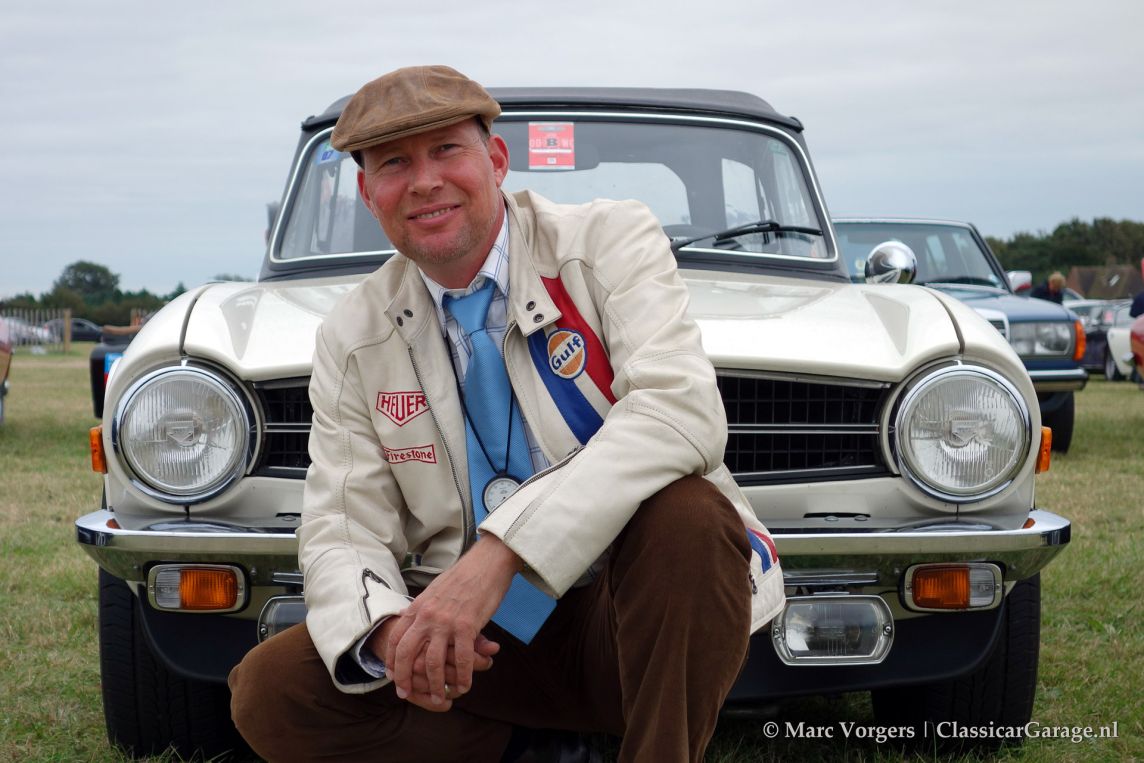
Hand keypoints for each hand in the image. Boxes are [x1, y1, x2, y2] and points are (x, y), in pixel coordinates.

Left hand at [375, 535, 520, 706]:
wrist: (487, 562)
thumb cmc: (464, 576)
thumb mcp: (434, 590)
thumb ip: (423, 608)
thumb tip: (409, 617)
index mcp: (418, 606)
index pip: (396, 637)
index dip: (391, 659)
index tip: (392, 675)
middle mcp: (428, 615)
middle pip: (407, 653)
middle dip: (404, 677)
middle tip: (405, 693)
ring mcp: (446, 622)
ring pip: (434, 662)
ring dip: (435, 685)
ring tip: (439, 698)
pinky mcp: (467, 626)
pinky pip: (462, 659)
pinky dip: (463, 677)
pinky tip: (464, 687)